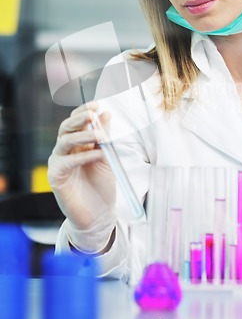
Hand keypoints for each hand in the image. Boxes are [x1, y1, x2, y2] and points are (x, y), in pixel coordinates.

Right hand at [48, 101, 116, 252]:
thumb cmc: (102, 185)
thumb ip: (104, 136)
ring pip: (65, 140)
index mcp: (77, 143)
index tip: (97, 104)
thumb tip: (105, 113)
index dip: (84, 111)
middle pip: (66, 127)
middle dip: (80, 118)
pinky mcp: (56, 177)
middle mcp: (65, 150)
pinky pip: (67, 162)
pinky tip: (97, 154)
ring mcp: (59, 162)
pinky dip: (83, 156)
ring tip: (101, 136)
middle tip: (93, 115)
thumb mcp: (107, 156)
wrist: (99, 214)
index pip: (76, 121)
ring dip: (84, 135)